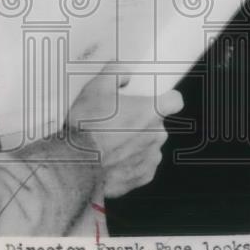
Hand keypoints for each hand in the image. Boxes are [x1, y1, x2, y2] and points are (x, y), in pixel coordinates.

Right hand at [68, 73, 182, 197]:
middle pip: (156, 123)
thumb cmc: (86, 129)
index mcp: (151, 111)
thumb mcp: (95, 87)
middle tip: (118, 120)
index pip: (175, 101)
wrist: (75, 165)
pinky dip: (130, 161)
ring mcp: (151, 157)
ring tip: (111, 141)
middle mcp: (157, 135)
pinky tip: (112, 157)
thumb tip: (124, 73)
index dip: (165, 99)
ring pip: (149, 144)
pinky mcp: (143, 176)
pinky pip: (142, 164)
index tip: (154, 100)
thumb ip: (116, 72)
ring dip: (135, 142)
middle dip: (141, 122)